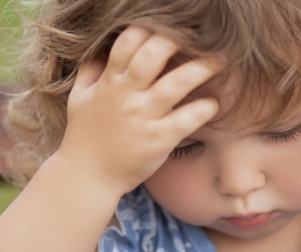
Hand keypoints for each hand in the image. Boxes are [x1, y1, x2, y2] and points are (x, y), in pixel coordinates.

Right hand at [57, 26, 221, 195]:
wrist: (88, 177)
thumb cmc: (85, 137)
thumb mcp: (80, 98)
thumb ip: (92, 71)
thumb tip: (103, 49)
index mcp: (109, 82)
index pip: (129, 42)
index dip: (151, 28)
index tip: (172, 25)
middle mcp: (126, 96)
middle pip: (153, 55)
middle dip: (178, 39)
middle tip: (202, 35)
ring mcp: (143, 118)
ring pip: (175, 84)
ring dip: (201, 68)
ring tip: (221, 60)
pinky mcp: (159, 140)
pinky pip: (186, 120)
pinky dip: (203, 109)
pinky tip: (214, 103)